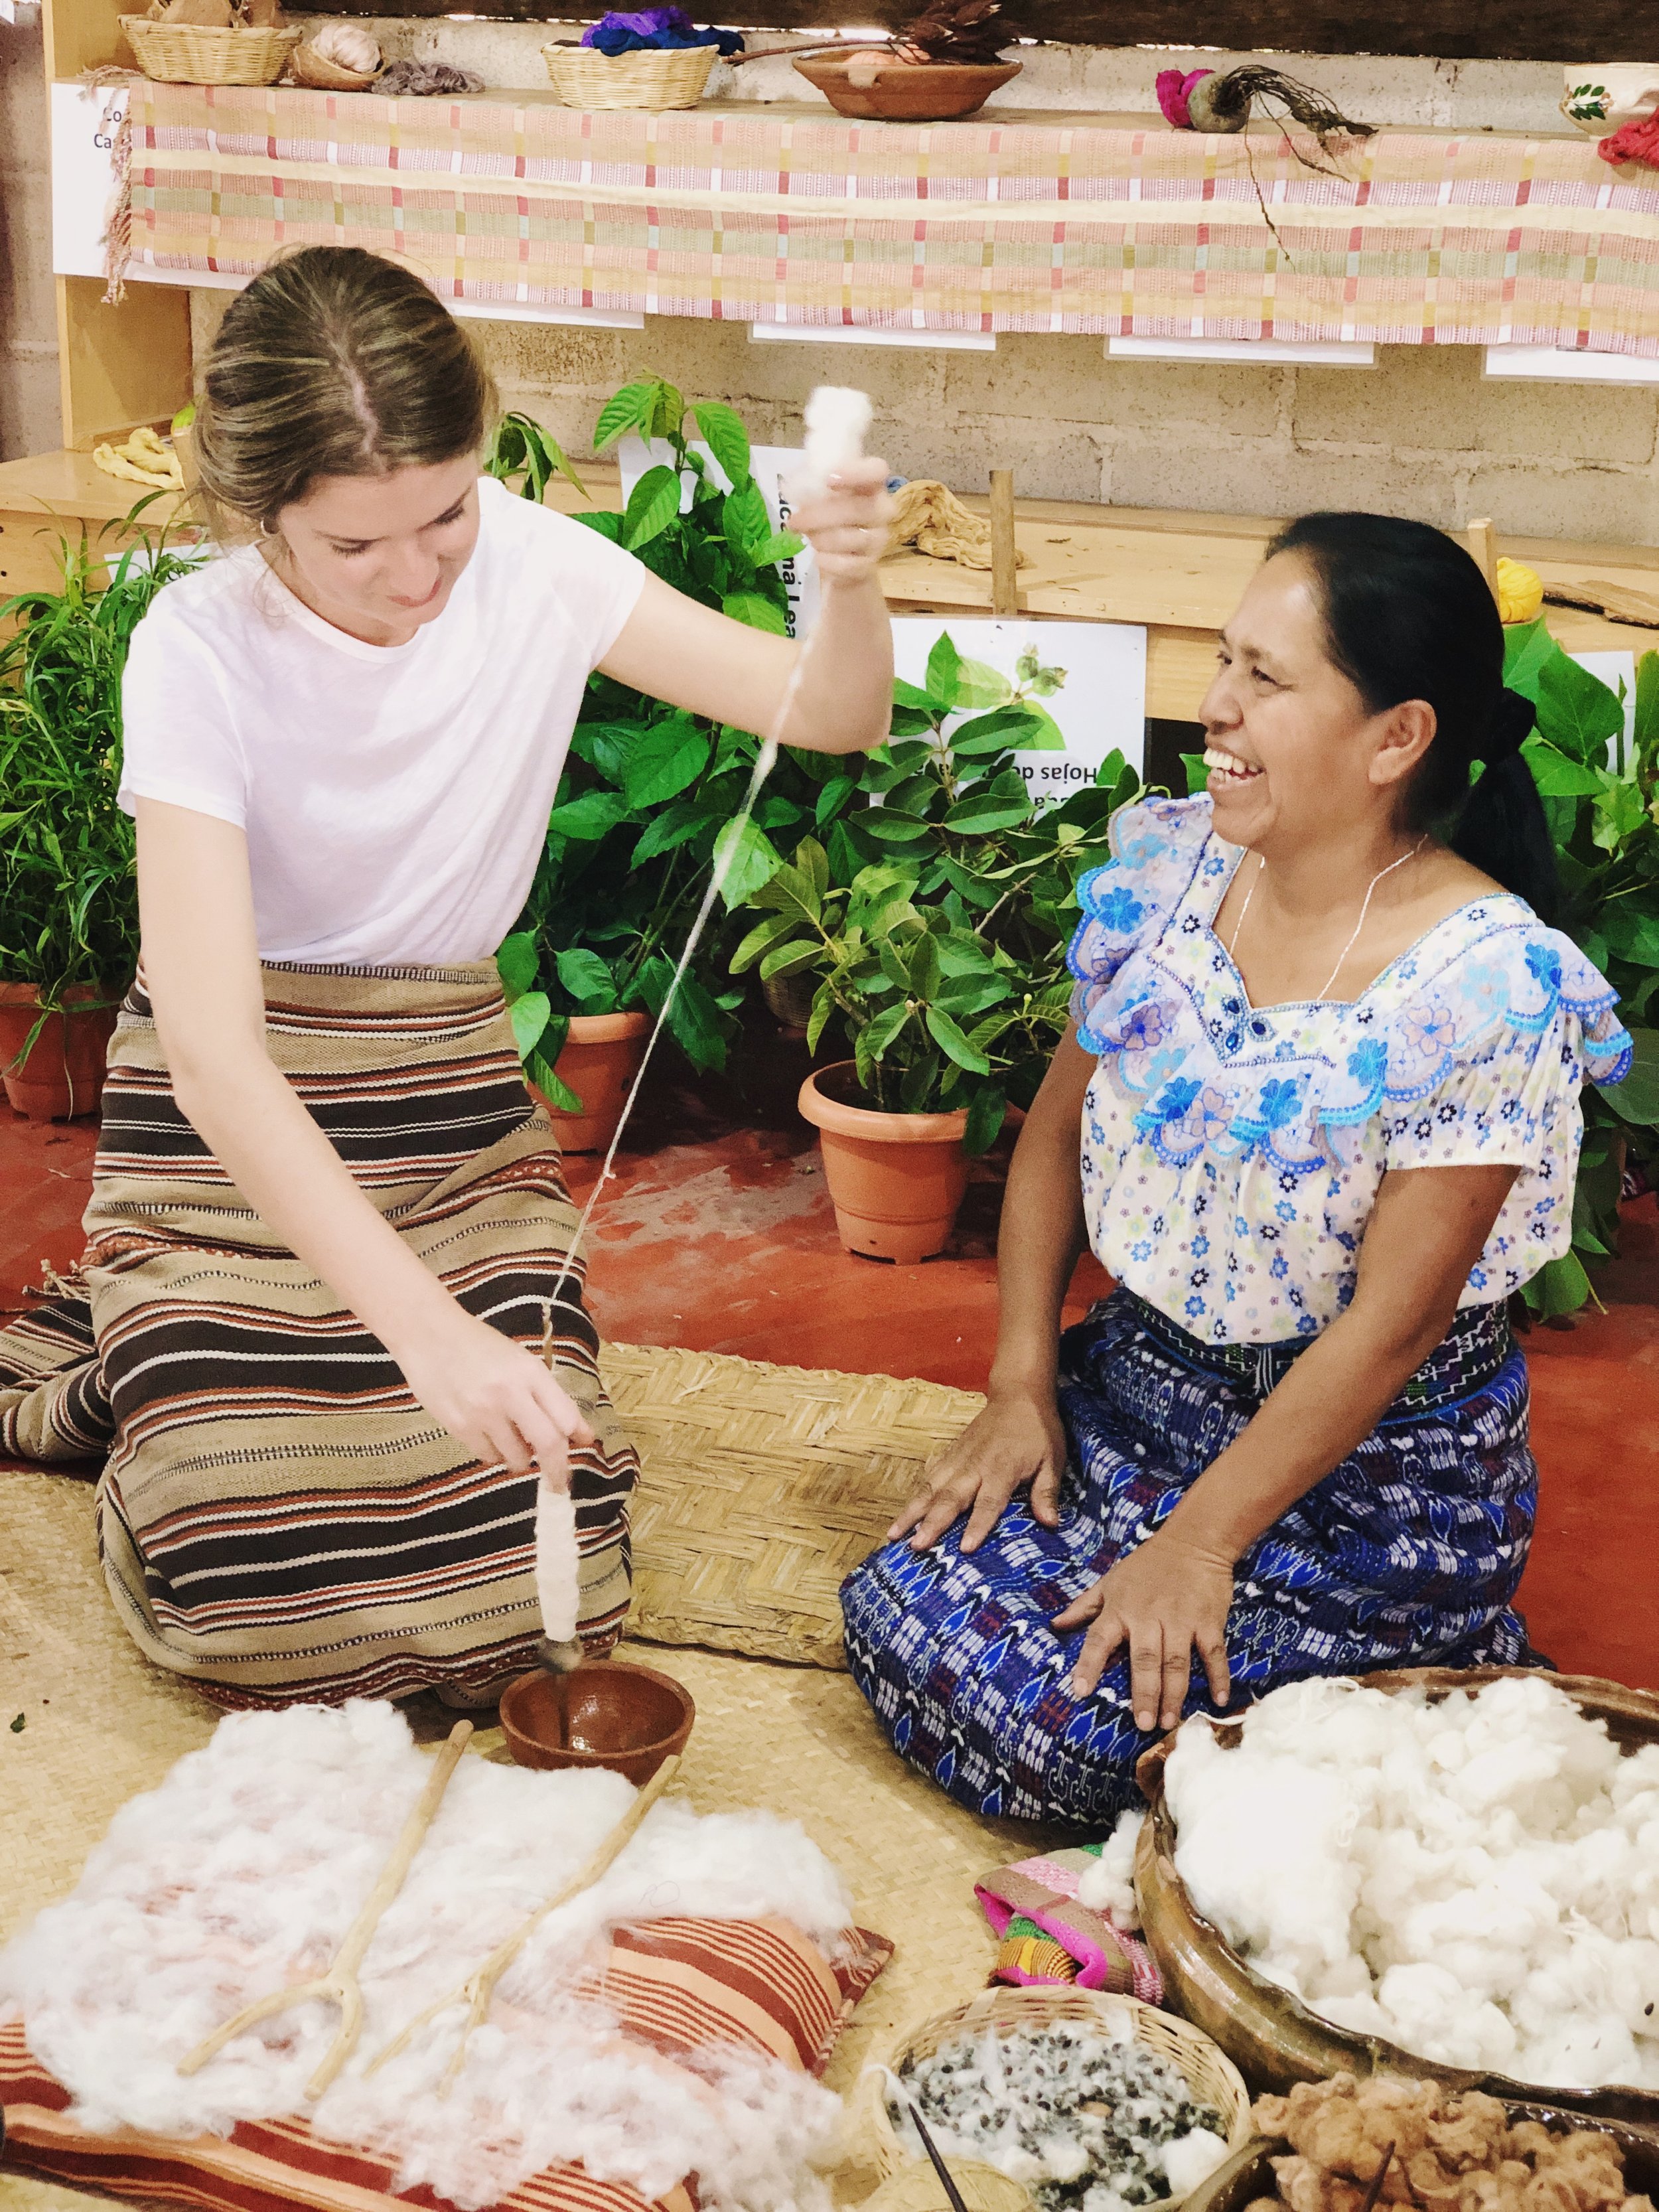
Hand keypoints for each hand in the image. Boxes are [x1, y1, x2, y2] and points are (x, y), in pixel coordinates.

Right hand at [397, 1308, 595, 1488]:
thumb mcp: (521, 1363)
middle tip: (558, 1483)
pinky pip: (487, 1457)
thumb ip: (551, 1398)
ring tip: (511, 1439)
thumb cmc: (480, 1346)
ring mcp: (482, 1411)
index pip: (566, 1417)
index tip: (582, 1451)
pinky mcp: (458, 1425)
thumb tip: (582, 1435)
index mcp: (530, 1372)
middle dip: (557, 1470)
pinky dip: (494, 1454)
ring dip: (520, 1458)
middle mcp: (510, 1393)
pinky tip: (488, 1435)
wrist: (428, 1334)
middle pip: (548, 1444)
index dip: (578, 1439)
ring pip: (516, 1457)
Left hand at [790, 457, 894, 586]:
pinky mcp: (869, 565)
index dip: (856, 473)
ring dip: (820, 538)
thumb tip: (790, 488)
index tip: (828, 479)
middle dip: (819, 515)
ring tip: (805, 537)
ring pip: (850, 538)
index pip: (877, 471)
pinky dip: (828, 561)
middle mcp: (882, 511)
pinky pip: (848, 564)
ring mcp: (878, 539)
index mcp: (872, 485)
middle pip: (856, 509)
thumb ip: (815, 486)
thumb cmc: (832, 516)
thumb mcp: (824, 495)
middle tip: (794, 520)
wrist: (843, 557)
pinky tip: (817, 557)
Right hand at [888, 1384, 1066, 1553]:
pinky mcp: (950, 1453)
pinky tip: (903, 1514)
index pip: (989, 1502)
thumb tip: (1051, 1523)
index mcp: (1003, 1469)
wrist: (1018, 1394)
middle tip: (916, 1546)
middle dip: (932, 1523)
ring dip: (913, 1512)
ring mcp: (959, 1459)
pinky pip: (929, 1476)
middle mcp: (975, 1465)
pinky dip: (915, 1495)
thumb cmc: (1038, 1430)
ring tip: (894, 1534)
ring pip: (931, 1488)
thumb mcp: (1052, 1459)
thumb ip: (1046, 1491)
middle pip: (951, 1498)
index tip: (965, 1548)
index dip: (978, 1525)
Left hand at [1054, 1530, 1234, 1731]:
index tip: (1081, 1691)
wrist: (1194, 1541)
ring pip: (1176, 1662)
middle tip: (1143, 1724)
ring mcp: (1181, 1620)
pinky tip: (1219, 1700)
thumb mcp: (1110, 1581)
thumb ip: (1084, 1606)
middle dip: (1144, 1693)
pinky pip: (1213, 1653)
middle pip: (1145, 1660)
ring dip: (1173, 1693)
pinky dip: (1218, 1676)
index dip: (1088, 1665)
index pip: (1099, 1639)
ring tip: (1169, 1721)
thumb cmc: (1146, 1565)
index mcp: (1120, 1609)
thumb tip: (1055, 1625)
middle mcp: (1148, 1617)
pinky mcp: (1209, 1621)